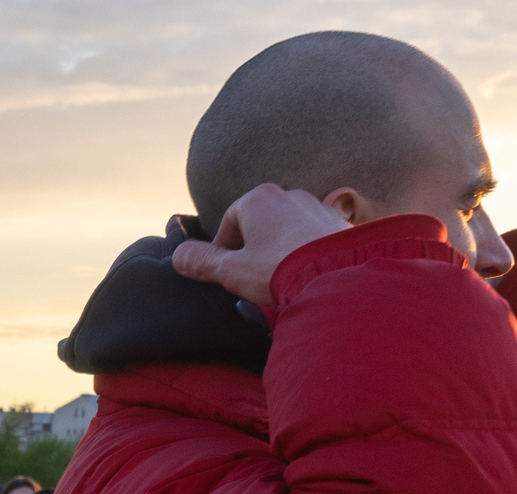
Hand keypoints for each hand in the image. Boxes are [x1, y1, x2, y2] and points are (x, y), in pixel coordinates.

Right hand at [170, 185, 350, 306]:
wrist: (338, 273)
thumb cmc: (279, 269)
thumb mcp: (231, 271)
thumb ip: (202, 262)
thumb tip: (178, 255)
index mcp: (257, 199)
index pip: (229, 222)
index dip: (224, 250)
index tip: (228, 272)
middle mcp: (287, 194)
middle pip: (258, 222)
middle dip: (252, 248)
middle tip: (254, 277)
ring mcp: (315, 205)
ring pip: (286, 228)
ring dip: (278, 248)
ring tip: (281, 275)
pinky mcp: (337, 220)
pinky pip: (312, 233)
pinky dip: (305, 249)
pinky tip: (306, 270)